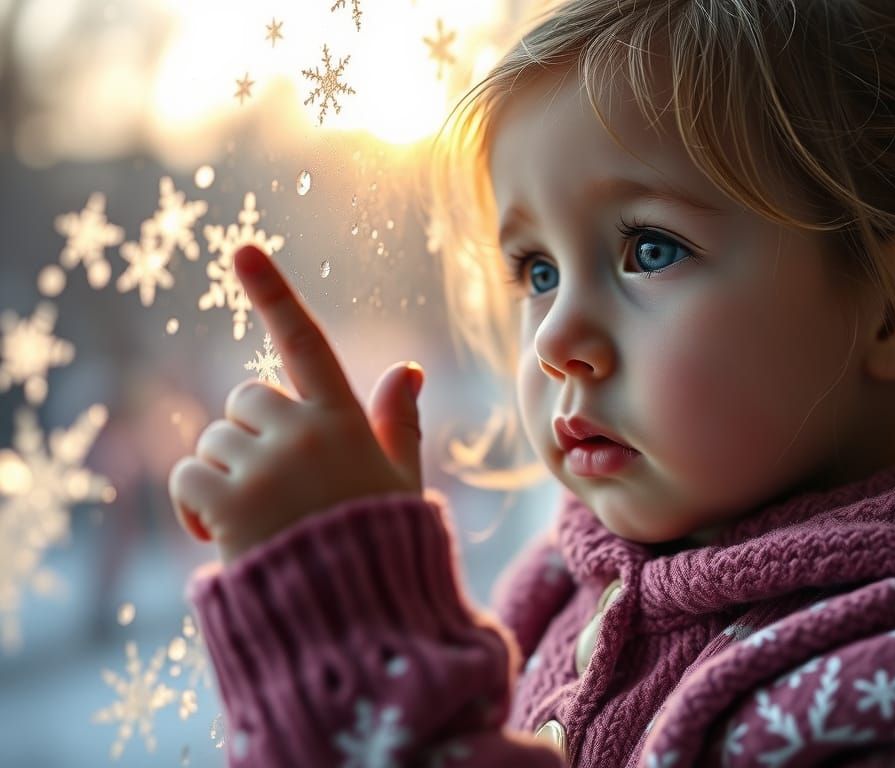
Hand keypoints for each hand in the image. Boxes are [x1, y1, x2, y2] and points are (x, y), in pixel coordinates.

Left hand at [169, 245, 424, 563]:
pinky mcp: (229, 500)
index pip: (306, 343)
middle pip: (245, 399)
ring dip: (225, 476)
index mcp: (345, 420)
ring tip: (260, 522)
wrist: (357, 620)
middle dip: (249, 436)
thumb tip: (409, 368)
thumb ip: (398, 423)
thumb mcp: (398, 483)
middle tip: (275, 488)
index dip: (275, 294)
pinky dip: (195, 506)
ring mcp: (266, 464)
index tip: (241, 250)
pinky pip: (188, 477)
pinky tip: (226, 536)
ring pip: (213, 441)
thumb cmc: (380, 547)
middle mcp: (304, 431)